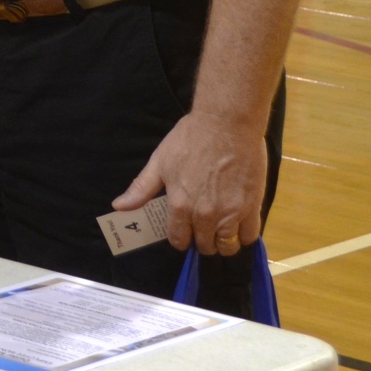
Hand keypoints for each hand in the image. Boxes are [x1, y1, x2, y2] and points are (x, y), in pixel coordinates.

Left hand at [114, 110, 267, 255]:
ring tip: (221, 227)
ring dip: (223, 241)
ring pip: (227, 246)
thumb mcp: (159, 161)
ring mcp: (231, 213)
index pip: (179, 240)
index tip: (184, 230)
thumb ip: (141, 189)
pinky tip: (239, 223)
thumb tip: (118, 206)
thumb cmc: (190, 139)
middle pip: (204, 246)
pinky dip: (244, 235)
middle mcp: (205, 215)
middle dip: (202, 240)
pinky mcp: (252, 207)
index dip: (180, 238)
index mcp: (180, 205)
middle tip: (203, 226)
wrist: (226, 124)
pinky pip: (250, 236)